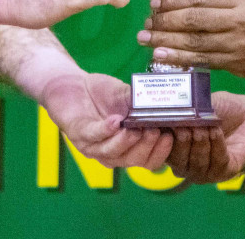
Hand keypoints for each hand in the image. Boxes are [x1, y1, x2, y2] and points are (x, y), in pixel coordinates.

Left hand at [39, 71, 172, 169]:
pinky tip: (116, 121)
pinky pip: (93, 135)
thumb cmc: (103, 94)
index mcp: (128, 148)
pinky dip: (106, 129)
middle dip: (146, 147)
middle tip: (156, 131)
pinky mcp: (77, 133)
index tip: (171, 136)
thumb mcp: (128, 97)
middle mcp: (111, 153)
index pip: (149, 161)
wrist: (73, 83)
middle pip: (133, 161)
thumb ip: (144, 103)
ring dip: (126, 142)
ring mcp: (93, 146)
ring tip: (137, 129)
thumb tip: (168, 102)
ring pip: (112, 153)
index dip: (161, 153)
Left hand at [139, 0, 244, 82]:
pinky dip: (180, 58)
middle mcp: (241, 20)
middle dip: (164, 21)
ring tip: (145, 39)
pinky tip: (163, 56)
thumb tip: (185, 3)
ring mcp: (239, 44)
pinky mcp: (237, 65)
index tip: (154, 4)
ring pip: (195, 42)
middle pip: (194, 20)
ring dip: (166, 41)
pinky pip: (203, 60)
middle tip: (145, 22)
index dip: (174, 1)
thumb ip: (223, 1)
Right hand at [167, 92, 244, 183]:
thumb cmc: (223, 109)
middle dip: (180, 143)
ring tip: (204, 125)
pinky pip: (216, 164)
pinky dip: (215, 145)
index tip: (158, 126)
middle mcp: (188, 164)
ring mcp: (206, 172)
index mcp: (176, 149)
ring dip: (199, 143)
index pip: (159, 152)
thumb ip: (182, 107)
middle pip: (176, 162)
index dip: (156, 142)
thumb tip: (159, 103)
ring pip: (195, 164)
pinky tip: (216, 131)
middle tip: (185, 125)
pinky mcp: (226, 173)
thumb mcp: (199, 104)